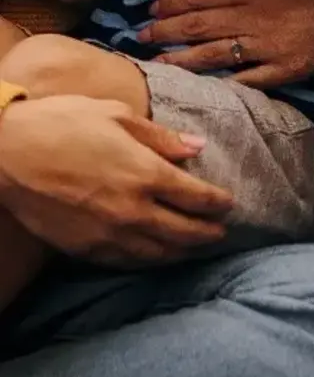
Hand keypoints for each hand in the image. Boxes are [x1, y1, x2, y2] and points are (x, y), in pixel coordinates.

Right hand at [0, 95, 231, 263]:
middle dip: (207, 232)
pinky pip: (127, 262)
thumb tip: (197, 146)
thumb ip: (161, 137)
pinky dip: (149, 261)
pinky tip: (156, 257)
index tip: (229, 204)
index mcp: (145, 172)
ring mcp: (108, 234)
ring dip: (182, 251)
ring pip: (157, 252)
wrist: (7, 154)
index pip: (196, 196)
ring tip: (195, 248)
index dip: (217, 202)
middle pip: (183, 231)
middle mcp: (133, 209)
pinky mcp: (84, 249)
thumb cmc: (63, 123)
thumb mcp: (117, 115)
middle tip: (221, 232)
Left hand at [142, 0, 313, 87]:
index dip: (173, 2)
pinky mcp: (284, 68)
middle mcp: (255, 16)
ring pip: (213, 55)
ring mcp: (268, 46)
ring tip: (156, 62)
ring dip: (181, 59)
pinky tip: (201, 86)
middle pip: (199, 25)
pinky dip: (221, 83)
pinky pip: (246, 79)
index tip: (153, 6)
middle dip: (166, 31)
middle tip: (141, 36)